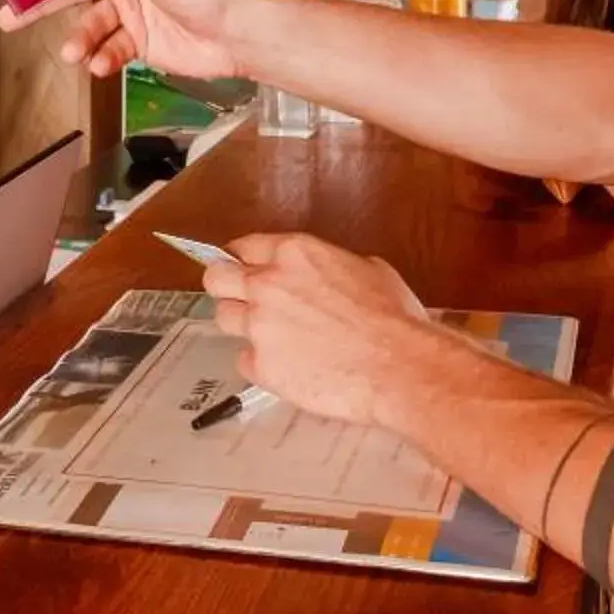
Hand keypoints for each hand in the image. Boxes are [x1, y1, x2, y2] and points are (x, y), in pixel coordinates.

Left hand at [198, 232, 452, 429]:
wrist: (397, 366)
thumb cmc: (393, 320)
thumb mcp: (368, 270)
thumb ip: (332, 267)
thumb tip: (329, 275)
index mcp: (294, 253)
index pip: (244, 246)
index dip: (241, 259)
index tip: (242, 267)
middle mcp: (267, 284)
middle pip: (216, 277)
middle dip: (224, 285)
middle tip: (238, 297)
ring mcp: (259, 325)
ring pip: (224, 318)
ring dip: (243, 325)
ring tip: (272, 337)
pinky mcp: (261, 365)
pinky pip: (245, 360)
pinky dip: (260, 363)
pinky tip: (287, 367)